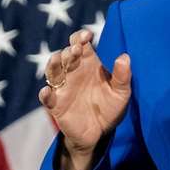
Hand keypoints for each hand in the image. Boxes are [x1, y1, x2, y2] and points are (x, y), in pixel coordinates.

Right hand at [39, 29, 132, 169]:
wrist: (101, 133)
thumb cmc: (110, 107)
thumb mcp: (121, 92)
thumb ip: (122, 76)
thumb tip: (124, 57)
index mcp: (88, 64)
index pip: (79, 43)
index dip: (80, 37)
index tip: (87, 36)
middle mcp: (73, 72)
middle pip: (64, 55)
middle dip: (69, 50)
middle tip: (77, 50)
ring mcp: (63, 87)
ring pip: (52, 71)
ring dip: (54, 64)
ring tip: (61, 61)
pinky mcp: (56, 105)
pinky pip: (47, 97)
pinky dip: (45, 93)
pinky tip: (48, 91)